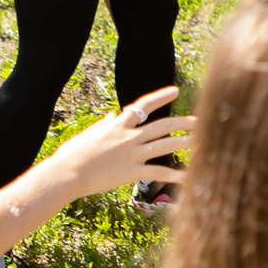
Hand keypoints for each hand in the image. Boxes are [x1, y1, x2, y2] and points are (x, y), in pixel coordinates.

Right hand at [36, 88, 190, 198]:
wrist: (65, 174)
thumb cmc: (71, 155)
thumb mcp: (87, 135)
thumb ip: (102, 125)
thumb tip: (110, 117)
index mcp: (118, 125)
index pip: (143, 106)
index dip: (161, 97)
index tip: (176, 90)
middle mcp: (129, 137)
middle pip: (163, 125)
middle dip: (183, 122)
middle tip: (200, 119)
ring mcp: (132, 154)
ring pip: (166, 145)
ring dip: (186, 143)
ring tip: (202, 140)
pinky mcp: (132, 172)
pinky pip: (159, 172)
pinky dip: (175, 175)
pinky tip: (189, 176)